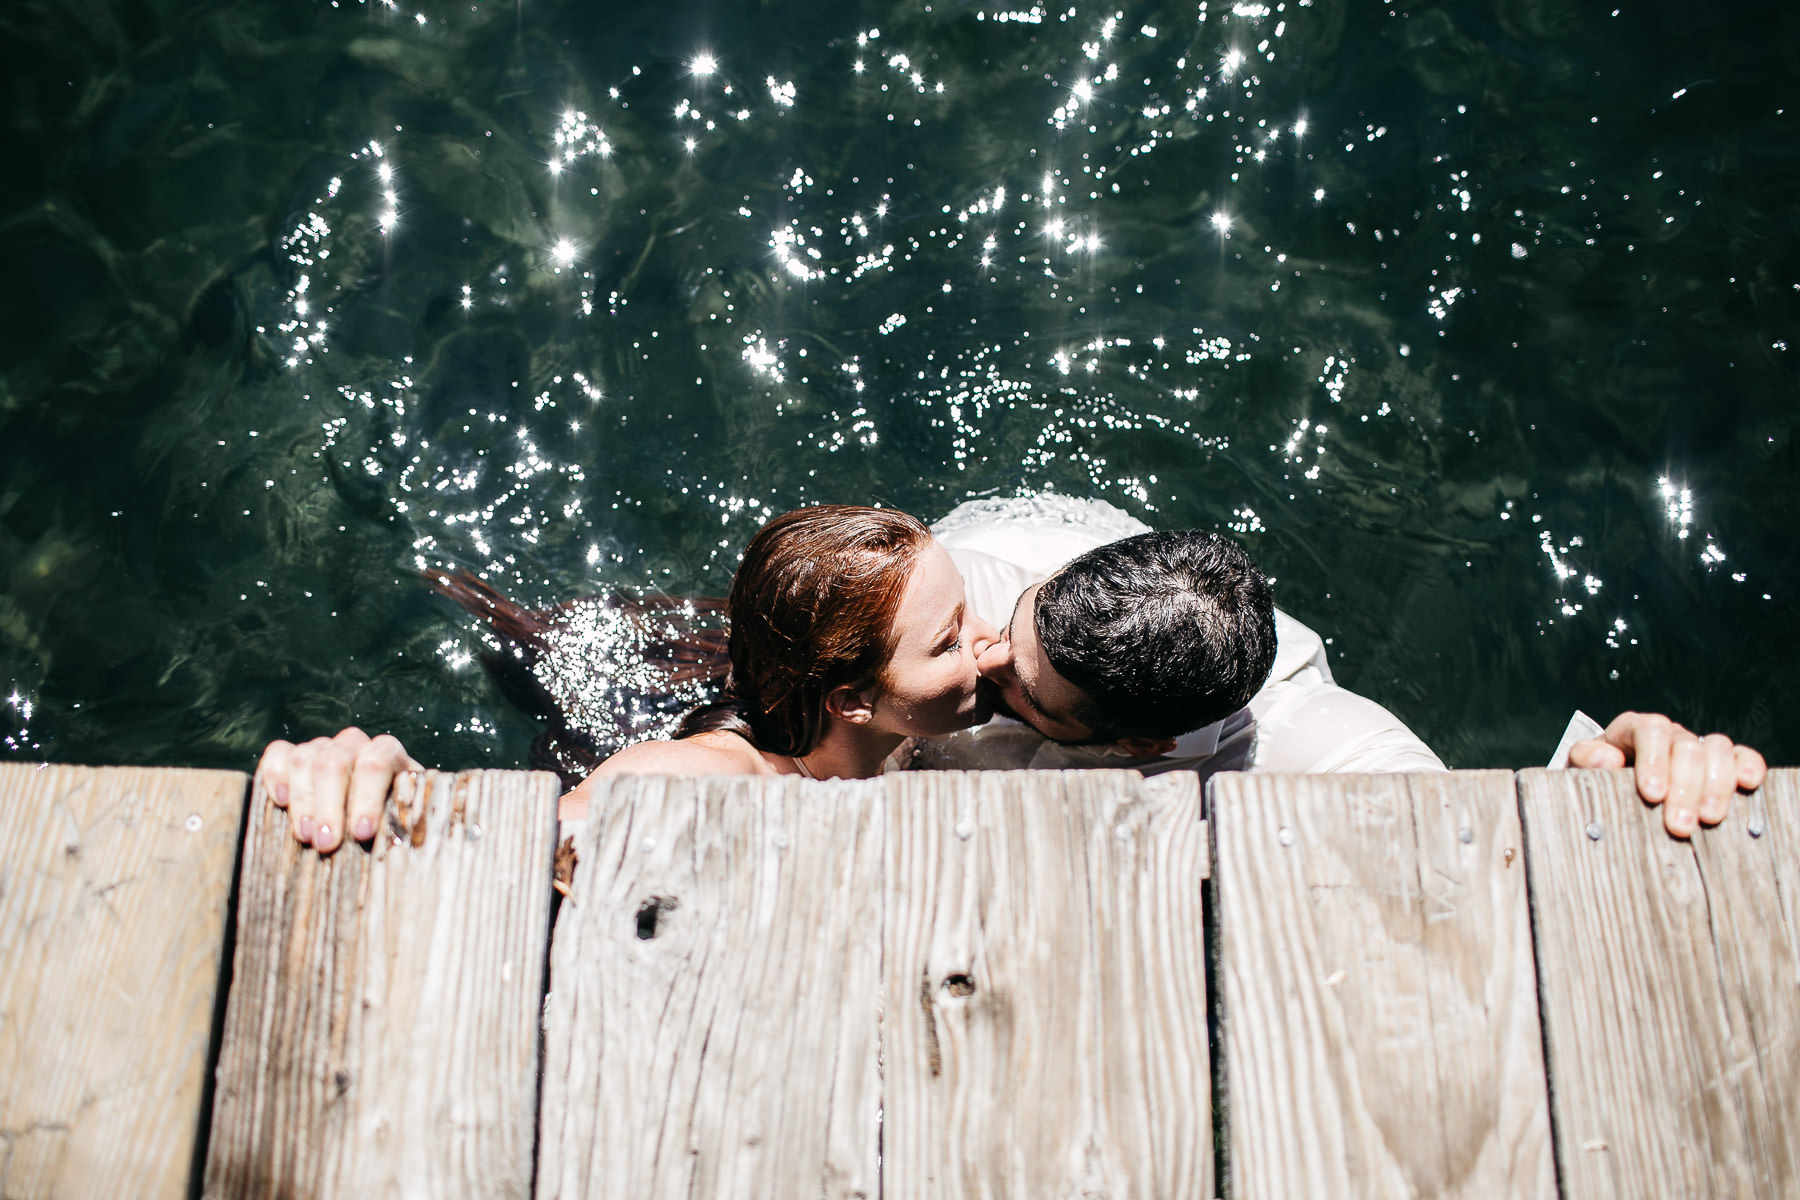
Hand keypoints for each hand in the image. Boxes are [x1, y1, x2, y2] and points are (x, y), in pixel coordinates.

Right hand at [256, 727, 423, 853]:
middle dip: (329, 806)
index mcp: (390, 754)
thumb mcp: (410, 822)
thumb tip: (414, 854)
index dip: (367, 797)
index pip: (377, 762)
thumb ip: (411, 825)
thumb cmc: (396, 824)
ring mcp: (324, 747)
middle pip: (335, 762)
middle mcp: (355, 744)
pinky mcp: (294, 757)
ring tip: (305, 836)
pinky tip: (282, 801)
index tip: (362, 833)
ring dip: (304, 799)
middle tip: (326, 844)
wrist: (378, 813)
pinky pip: (279, 753)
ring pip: (306, 758)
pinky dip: (275, 774)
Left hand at [1567, 712, 1766, 837]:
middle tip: (1679, 825)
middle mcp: (1669, 734)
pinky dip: (1748, 766)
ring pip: (1717, 749)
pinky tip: (1748, 784)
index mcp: (1633, 729)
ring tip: (1710, 818)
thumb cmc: (1595, 778)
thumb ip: (1586, 759)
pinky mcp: (1721, 762)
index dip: (1654, 761)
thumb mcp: (1579, 768)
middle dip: (1685, 788)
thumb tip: (1607, 760)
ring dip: (1717, 784)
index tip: (1652, 795)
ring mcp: (1697, 746)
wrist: (1609, 788)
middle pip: (1686, 747)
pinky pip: (1741, 755)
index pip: (1651, 731)